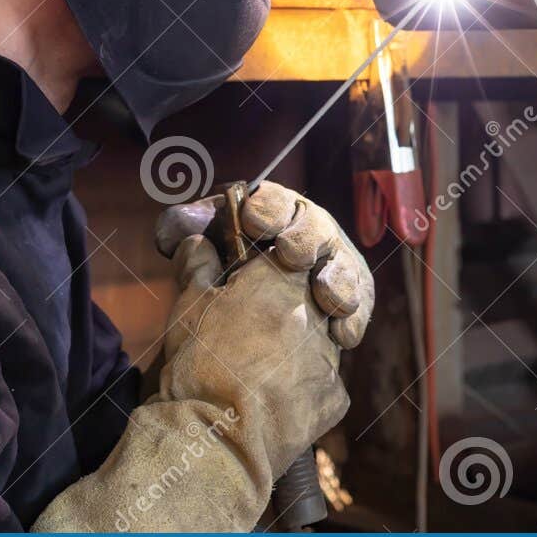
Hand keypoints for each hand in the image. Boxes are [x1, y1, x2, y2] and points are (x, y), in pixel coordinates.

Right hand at [32, 232, 347, 531]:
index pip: (285, 258)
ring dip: (299, 347)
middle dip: (285, 310)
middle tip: (253, 334)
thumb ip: (200, 267)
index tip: (250, 288)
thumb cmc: (195, 370)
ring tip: (261, 372)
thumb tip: (199, 242)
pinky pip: (324, 383)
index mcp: (279, 280)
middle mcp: (313, 310)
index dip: (267, 272)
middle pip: (307, 297)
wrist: (213, 442)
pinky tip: (276, 400)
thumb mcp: (187, 308)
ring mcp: (329, 354)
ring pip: (320, 339)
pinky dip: (305, 387)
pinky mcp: (335, 396)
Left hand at [155, 181, 374, 347]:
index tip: (253, 224)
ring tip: (327, 298)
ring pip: (345, 266)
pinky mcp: (348, 300)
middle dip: (306, 239)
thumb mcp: (197, 249)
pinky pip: (359, 307)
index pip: (274, 201)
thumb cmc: (220, 274)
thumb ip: (183, 233)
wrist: (243, 329)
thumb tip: (177, 237)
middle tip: (292, 256)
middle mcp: (307, 232)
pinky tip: (341, 335)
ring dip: (337, 281)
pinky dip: (351, 321)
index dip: (268, 209)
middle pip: (316, 227)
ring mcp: (332, 265)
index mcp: (271, 213)